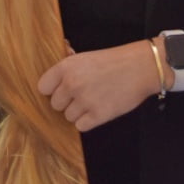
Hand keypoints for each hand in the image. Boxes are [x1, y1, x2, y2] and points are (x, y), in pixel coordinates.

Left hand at [38, 39, 173, 131]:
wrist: (140, 68)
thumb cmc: (114, 61)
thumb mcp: (85, 57)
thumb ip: (67, 68)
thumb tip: (53, 77)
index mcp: (66, 67)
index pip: (43, 88)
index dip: (52, 90)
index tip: (61, 90)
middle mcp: (72, 84)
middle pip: (55, 104)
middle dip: (67, 102)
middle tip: (83, 94)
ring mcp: (85, 100)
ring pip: (68, 117)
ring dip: (79, 112)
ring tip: (94, 100)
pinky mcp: (98, 115)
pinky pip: (81, 126)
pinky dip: (89, 121)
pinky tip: (98, 109)